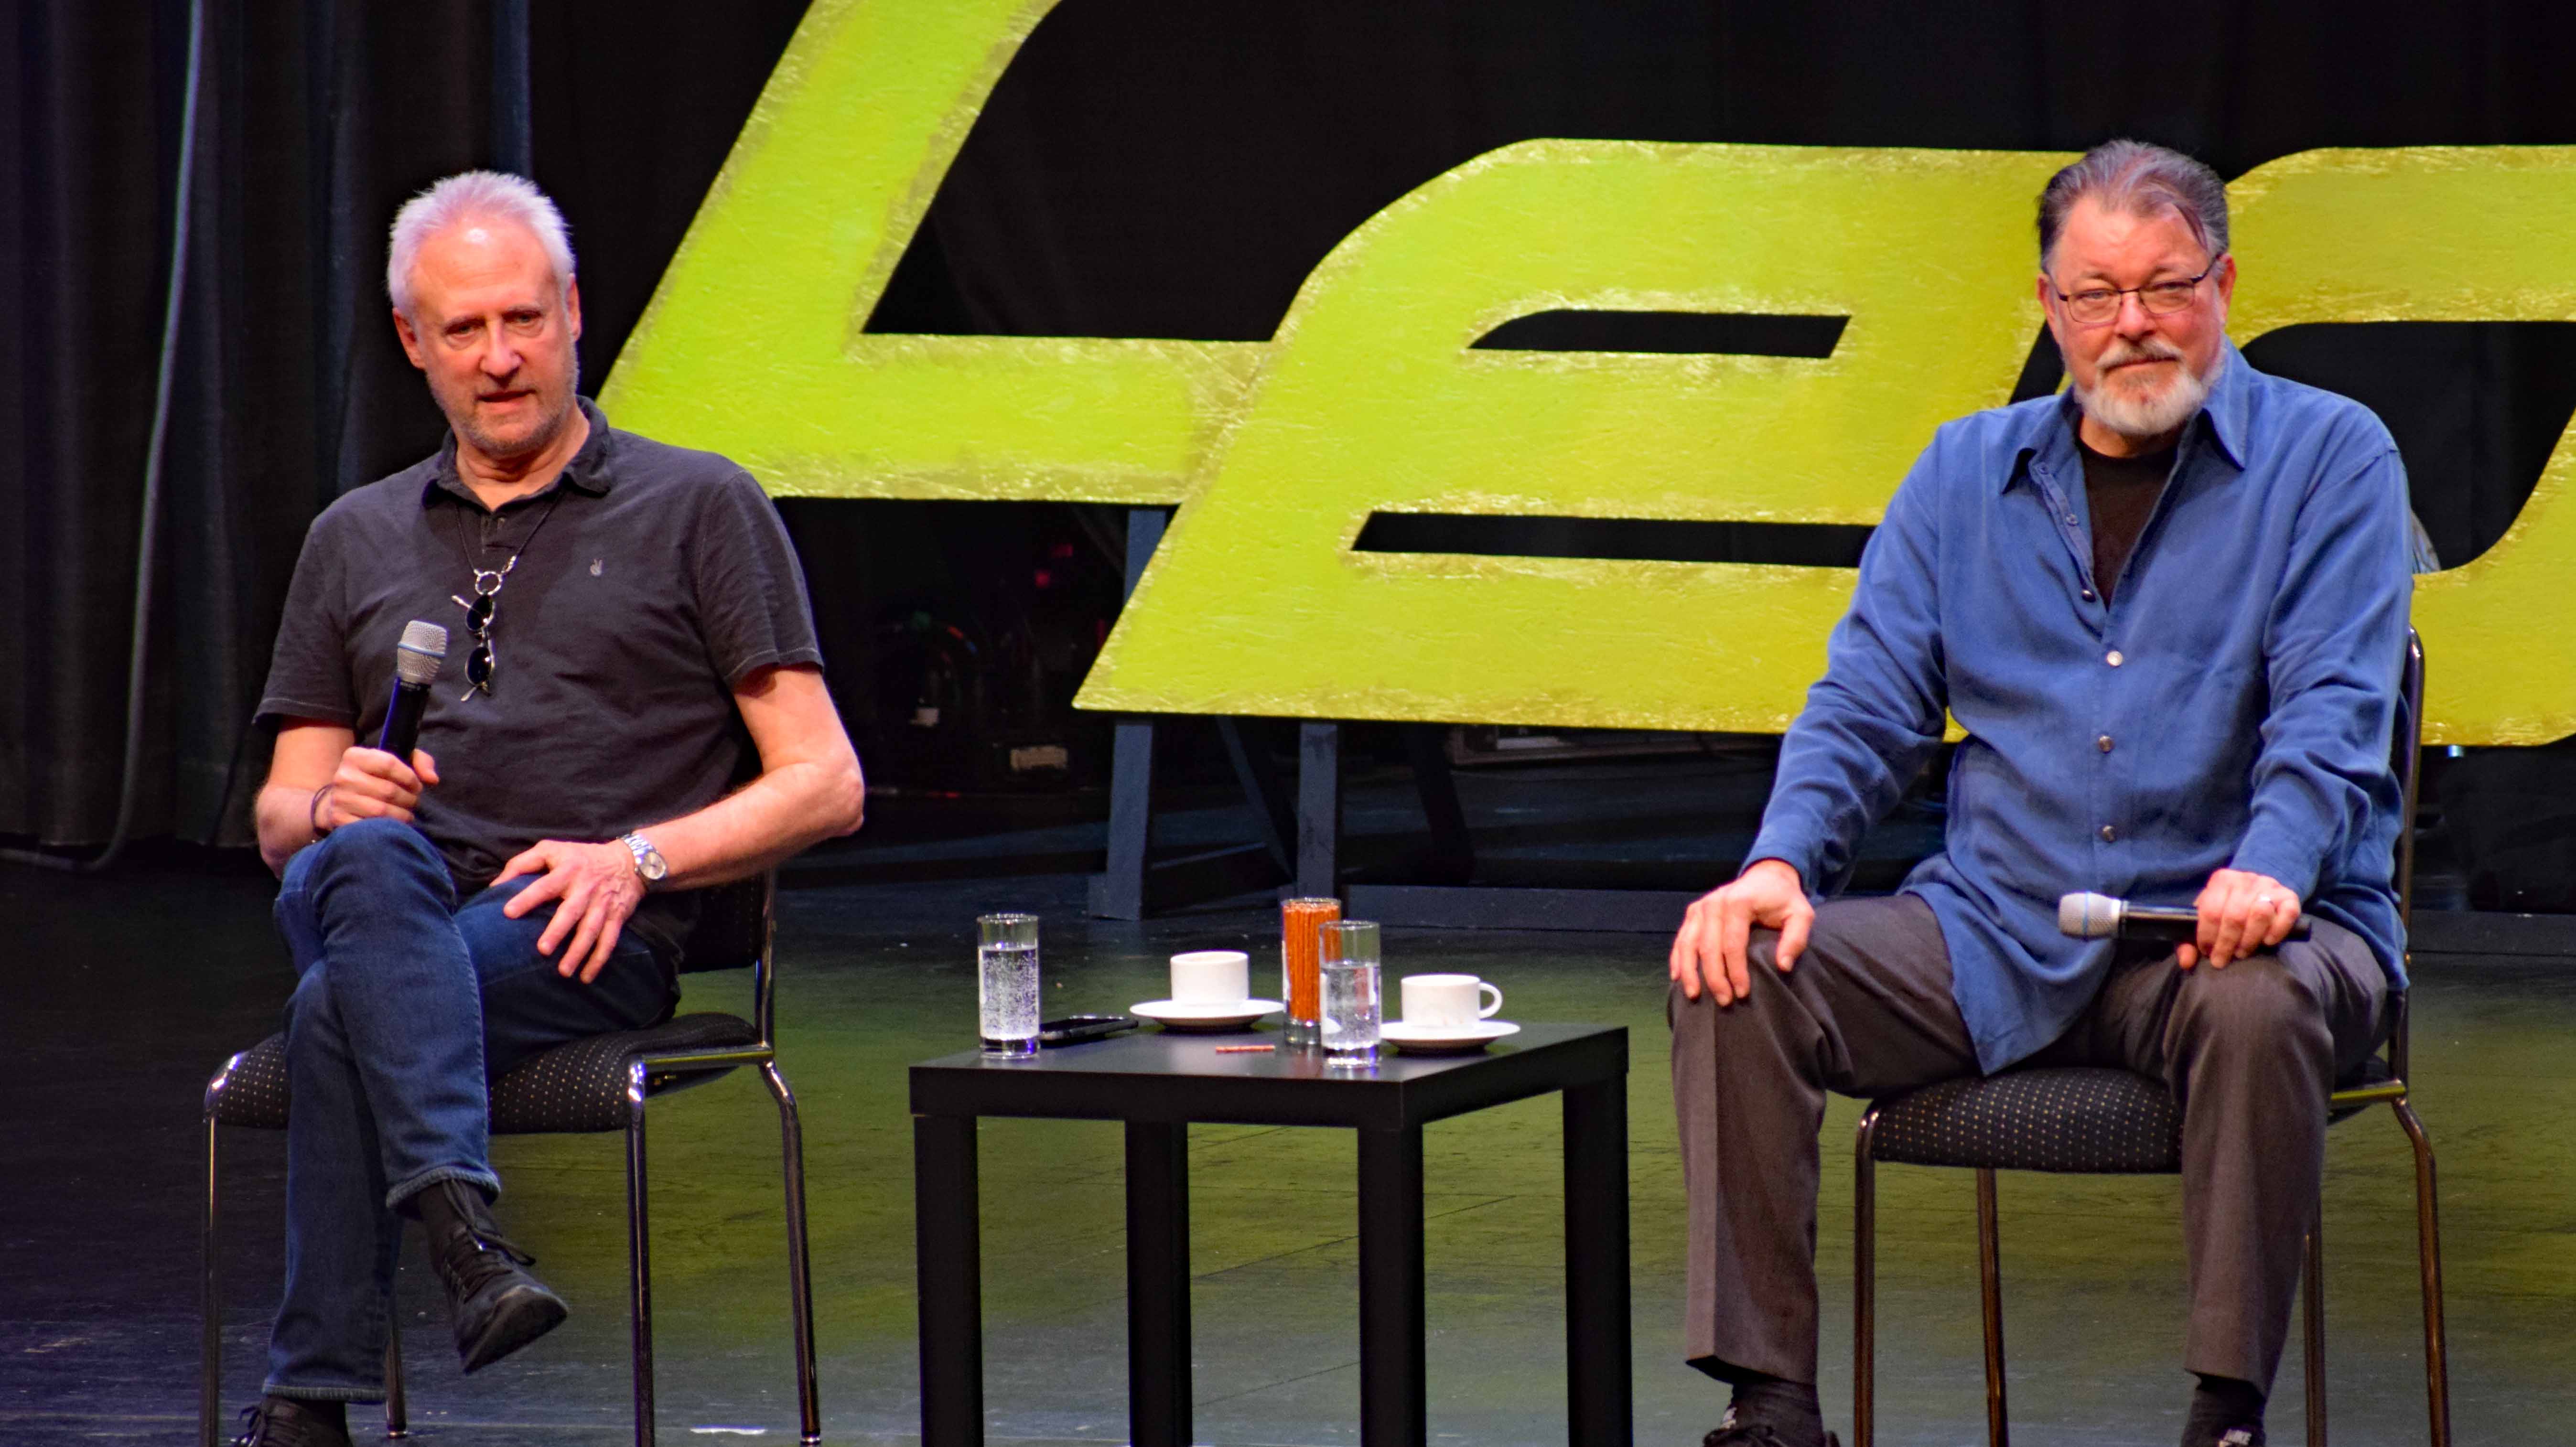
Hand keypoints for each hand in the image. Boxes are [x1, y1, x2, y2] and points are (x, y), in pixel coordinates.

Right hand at [316, 747, 439, 829]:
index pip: (389, 764)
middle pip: (388, 790)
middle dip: (409, 799)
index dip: (410, 778)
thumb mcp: (397, 761)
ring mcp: (339, 799)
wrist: (340, 799)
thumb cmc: (376, 777)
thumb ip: (420, 761)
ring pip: (381, 811)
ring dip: (402, 815)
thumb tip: (432, 779)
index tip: (416, 786)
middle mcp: (343, 776)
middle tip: (413, 803)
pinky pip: (370, 827)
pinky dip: (386, 828)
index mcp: (355, 756)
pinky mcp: (338, 819)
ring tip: (406, 814)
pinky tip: (392, 825)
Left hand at [494, 839, 646, 982]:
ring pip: (591, 930)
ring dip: (578, 952)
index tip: (508, 912)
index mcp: (567, 870)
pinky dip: (599, 959)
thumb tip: (494, 885)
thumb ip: (521, 864)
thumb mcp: (551, 849)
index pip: (545, 885)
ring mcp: (602, 904)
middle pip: (571, 911)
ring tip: (563, 971)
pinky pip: (609, 940)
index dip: (527, 898)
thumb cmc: (581, 857)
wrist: (630, 861)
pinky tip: (586, 977)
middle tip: (542, 950)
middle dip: (558, 931)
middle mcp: (585, 888)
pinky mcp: (617, 917)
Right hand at [1670, 858, 1812, 1004]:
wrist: (1766, 876)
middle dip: (1715, 978)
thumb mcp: (1801, 914)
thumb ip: (1796, 939)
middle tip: (1724, 1001)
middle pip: (1708, 947)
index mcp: (1739, 903)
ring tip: (1694, 995)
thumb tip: (1783, 966)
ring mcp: (1701, 907)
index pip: (1732, 944)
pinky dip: (1678, 958)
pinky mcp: (1694, 912)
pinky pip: (1681, 938)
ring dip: (1690, 972)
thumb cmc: (1783, 899)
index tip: (1743, 993)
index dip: (1736, 971)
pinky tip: (1678, 977)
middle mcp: (1714, 903)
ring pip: (1688, 943)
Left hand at [2179, 868, 2300, 969]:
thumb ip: (2189, 939)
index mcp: (2221, 880)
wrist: (2257, 889)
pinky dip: (2277, 931)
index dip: (2207, 936)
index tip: (2207, 952)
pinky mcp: (2289, 896)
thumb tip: (2186, 962)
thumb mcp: (2204, 917)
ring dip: (2249, 939)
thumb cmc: (2226, 907)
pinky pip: (2287, 914)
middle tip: (2223, 959)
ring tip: (2242, 952)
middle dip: (2226, 944)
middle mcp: (2245, 879)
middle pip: (2234, 916)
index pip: (2211, 911)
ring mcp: (2269, 886)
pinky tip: (2267, 942)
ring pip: (2260, 914)